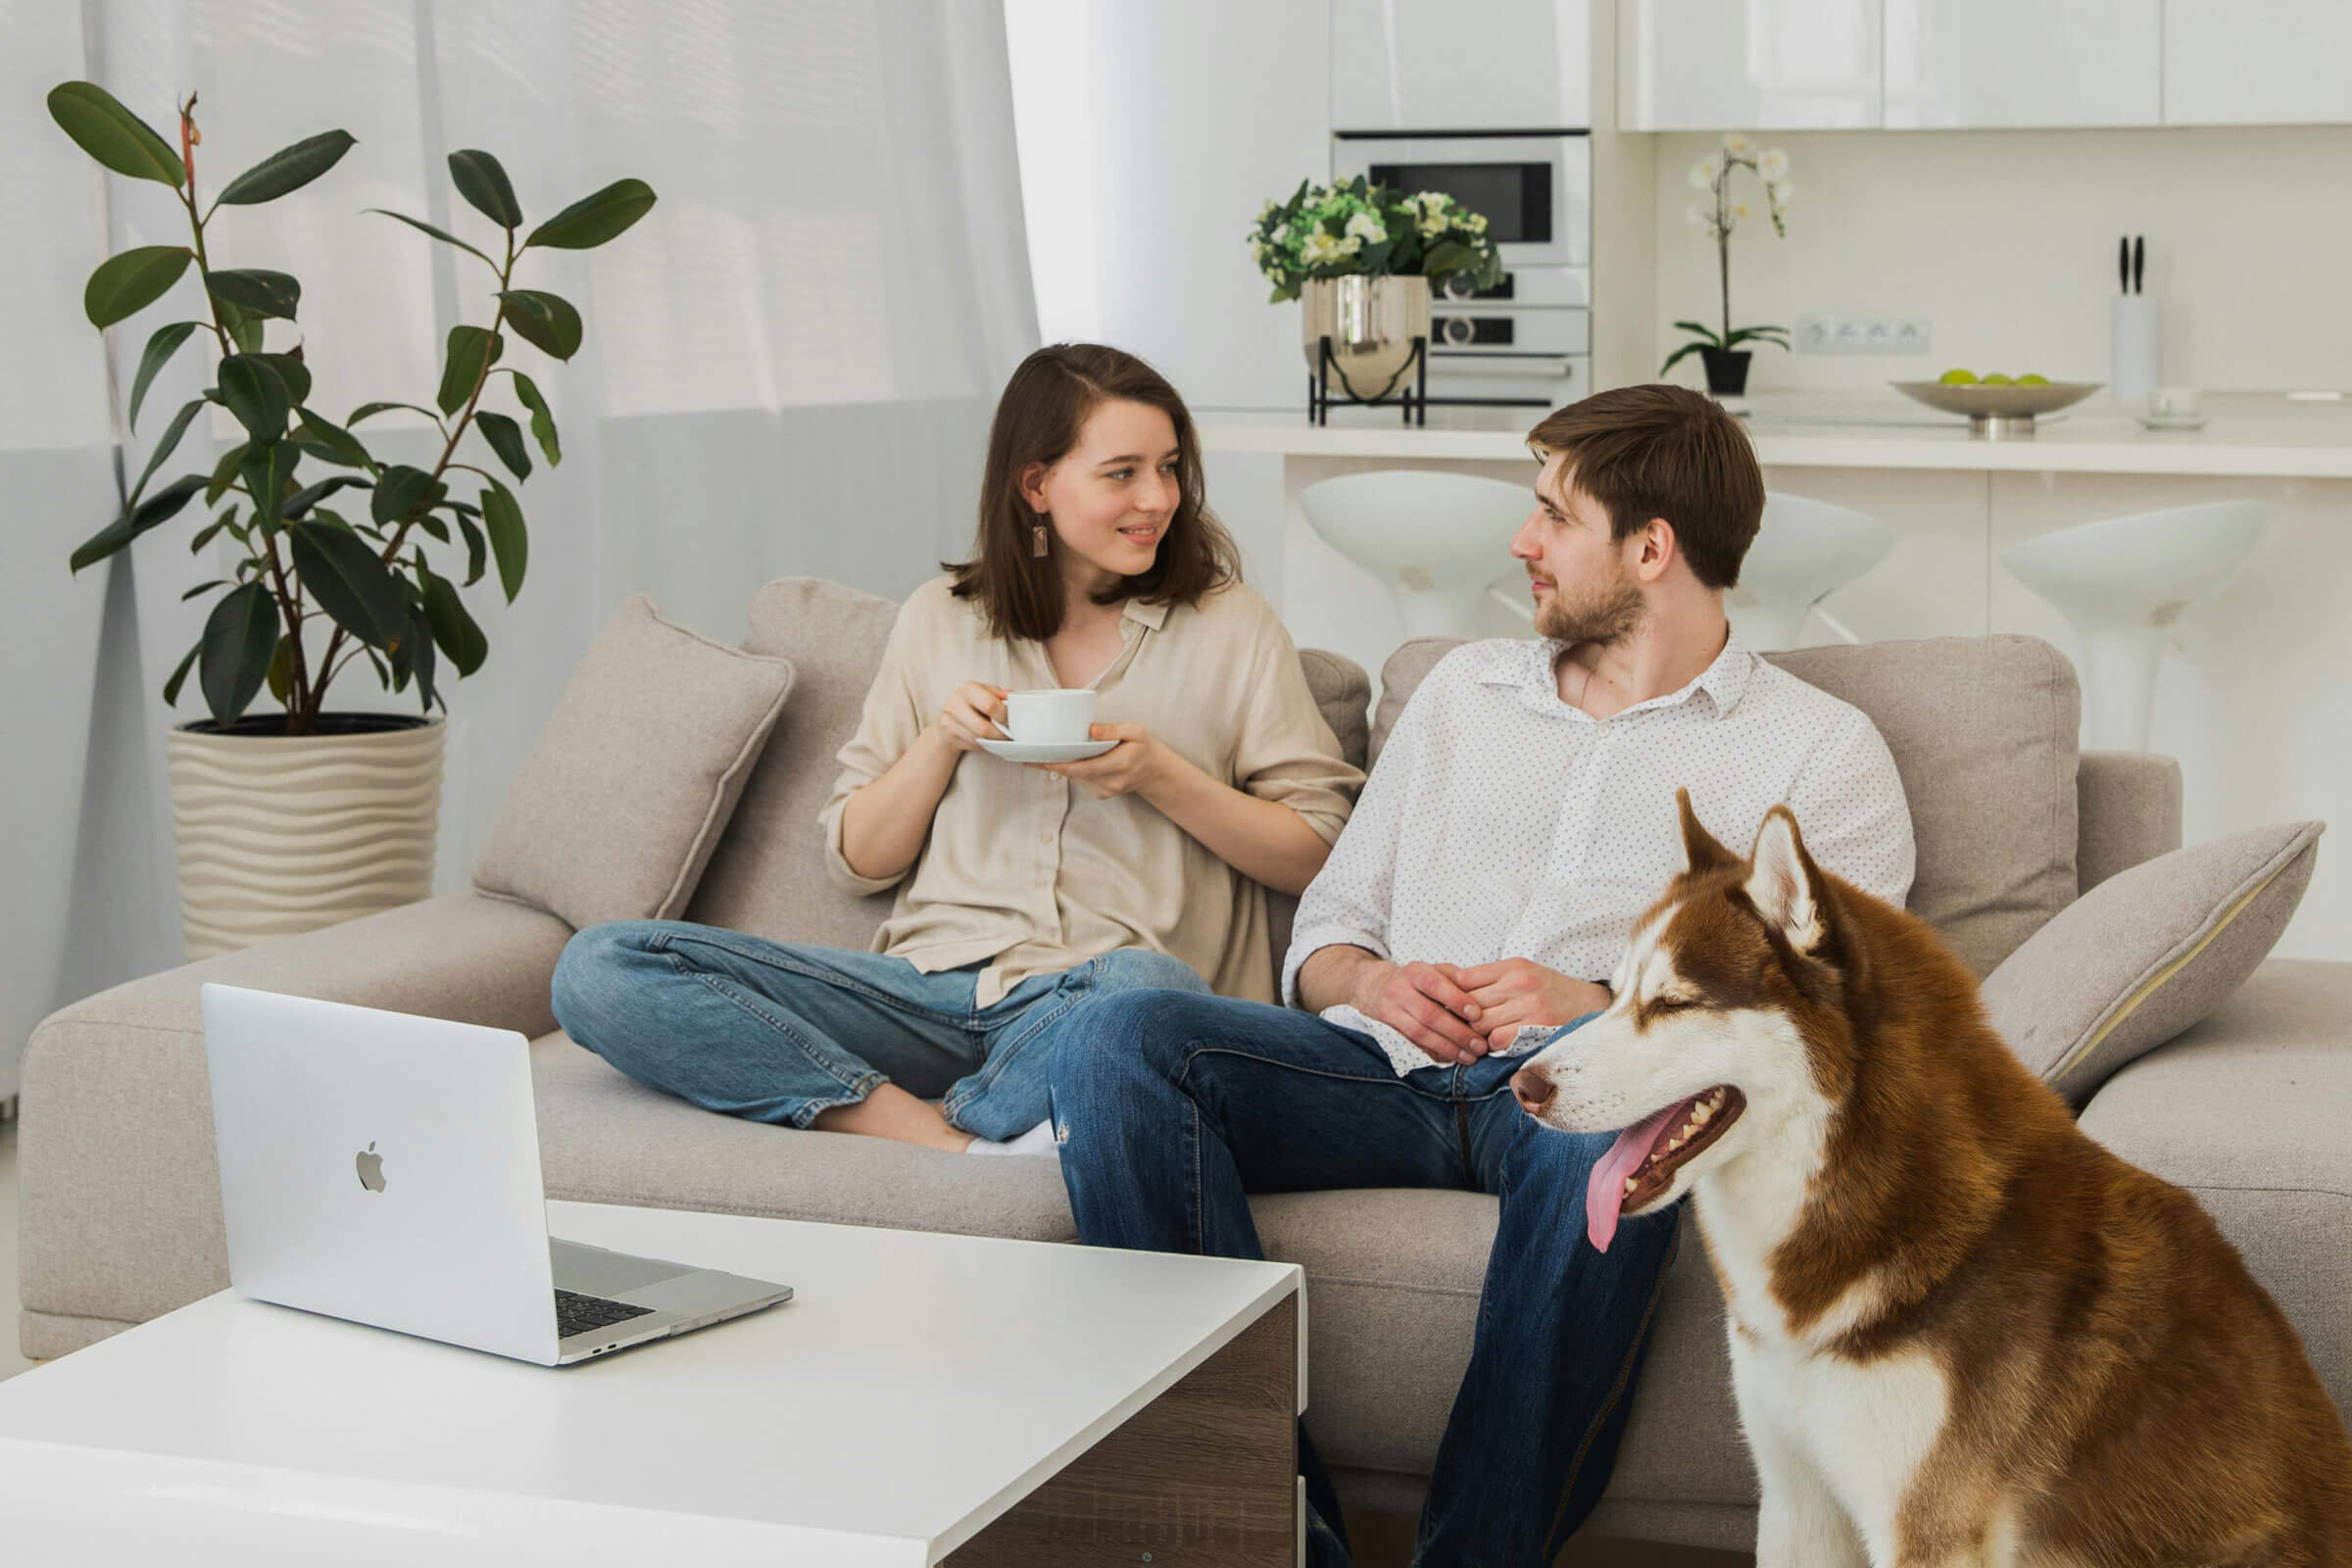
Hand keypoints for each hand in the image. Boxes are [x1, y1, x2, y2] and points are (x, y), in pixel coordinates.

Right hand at [931, 681, 1009, 753]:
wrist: (951, 716)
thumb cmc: (974, 702)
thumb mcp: (986, 692)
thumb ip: (1000, 695)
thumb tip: (1012, 697)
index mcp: (967, 689)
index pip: (989, 704)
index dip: (1004, 715)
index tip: (1012, 719)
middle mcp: (955, 704)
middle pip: (983, 728)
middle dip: (1001, 734)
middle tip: (1010, 734)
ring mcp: (949, 722)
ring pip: (978, 739)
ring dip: (994, 741)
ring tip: (1002, 738)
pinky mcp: (949, 737)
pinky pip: (973, 745)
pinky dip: (985, 745)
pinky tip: (989, 740)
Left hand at [1033, 722, 1167, 799]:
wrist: (1152, 771)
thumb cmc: (1141, 747)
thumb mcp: (1135, 732)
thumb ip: (1113, 730)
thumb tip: (1091, 729)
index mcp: (1120, 765)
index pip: (1088, 768)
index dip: (1065, 765)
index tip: (1046, 760)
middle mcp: (1111, 783)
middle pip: (1076, 774)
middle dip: (1052, 765)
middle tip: (1028, 755)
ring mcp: (1105, 791)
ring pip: (1075, 778)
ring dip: (1058, 767)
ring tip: (1035, 754)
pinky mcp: (1099, 794)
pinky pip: (1079, 781)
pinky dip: (1069, 770)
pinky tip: (1058, 760)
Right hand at [1352, 959, 1489, 1063]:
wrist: (1377, 987)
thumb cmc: (1417, 979)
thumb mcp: (1434, 969)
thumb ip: (1456, 979)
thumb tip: (1482, 996)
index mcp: (1414, 972)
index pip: (1434, 985)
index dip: (1456, 1000)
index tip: (1478, 1014)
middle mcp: (1399, 991)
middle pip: (1429, 1014)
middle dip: (1457, 1032)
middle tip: (1480, 1045)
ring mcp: (1391, 1011)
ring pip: (1421, 1034)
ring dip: (1448, 1048)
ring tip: (1470, 1057)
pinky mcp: (1390, 1029)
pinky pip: (1415, 1044)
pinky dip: (1437, 1053)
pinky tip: (1454, 1058)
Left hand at [1452, 959, 1611, 1050]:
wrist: (1590, 1005)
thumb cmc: (1551, 991)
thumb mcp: (1524, 973)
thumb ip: (1492, 979)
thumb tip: (1452, 987)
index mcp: (1513, 967)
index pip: (1464, 978)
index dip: (1452, 995)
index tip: (1451, 1006)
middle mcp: (1519, 983)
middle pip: (1468, 1003)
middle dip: (1462, 1018)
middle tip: (1461, 1027)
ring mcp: (1528, 1006)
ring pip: (1480, 1023)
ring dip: (1477, 1034)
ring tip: (1481, 1036)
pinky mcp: (1536, 1028)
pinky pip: (1497, 1039)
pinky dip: (1493, 1045)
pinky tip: (1499, 1043)